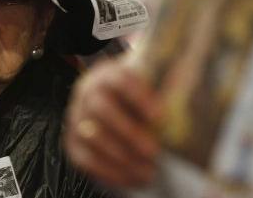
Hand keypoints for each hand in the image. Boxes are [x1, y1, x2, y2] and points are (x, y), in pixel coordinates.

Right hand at [64, 60, 162, 187]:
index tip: (160, 116)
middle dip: (129, 132)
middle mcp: (87, 94)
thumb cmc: (139, 99)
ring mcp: (77, 119)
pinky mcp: (73, 144)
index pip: (120, 80)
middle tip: (153, 151)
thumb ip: (165, 95)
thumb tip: (180, 115)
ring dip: (122, 157)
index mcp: (108, 74)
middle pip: (102, 109)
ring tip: (149, 171)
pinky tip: (133, 179)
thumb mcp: (151, 88)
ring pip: (93, 137)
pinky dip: (110, 172)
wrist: (116, 105)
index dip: (139, 97)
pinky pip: (87, 160)